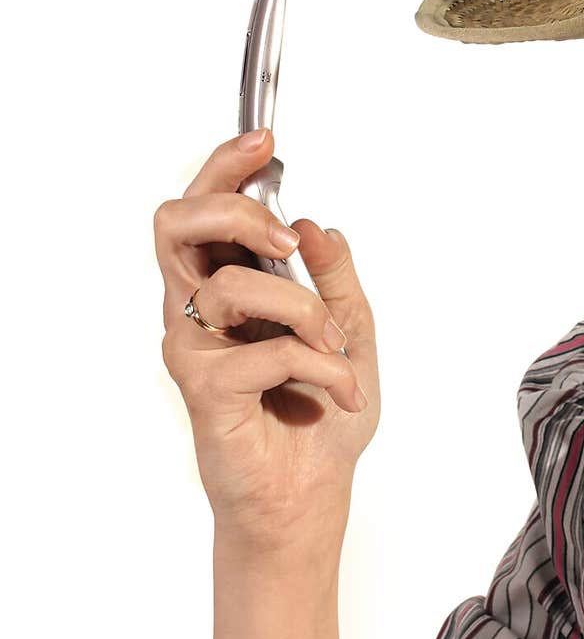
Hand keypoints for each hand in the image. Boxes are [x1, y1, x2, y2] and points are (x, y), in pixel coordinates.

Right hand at [154, 129, 380, 553]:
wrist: (311, 496)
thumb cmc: (320, 416)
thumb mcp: (350, 331)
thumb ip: (334, 277)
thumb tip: (316, 225)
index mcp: (228, 285)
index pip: (203, 210)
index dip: (225, 167)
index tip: (267, 141)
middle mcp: (198, 309)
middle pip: (177, 223)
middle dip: (235, 209)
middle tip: (288, 239)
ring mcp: (194, 347)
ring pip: (236, 283)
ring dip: (307, 310)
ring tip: (336, 348)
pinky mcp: (204, 389)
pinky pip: (267, 348)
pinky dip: (320, 366)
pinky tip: (336, 392)